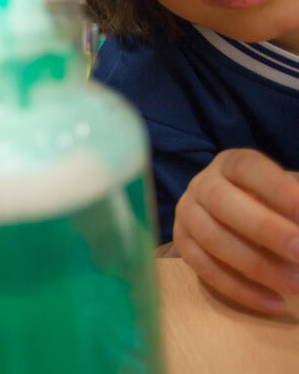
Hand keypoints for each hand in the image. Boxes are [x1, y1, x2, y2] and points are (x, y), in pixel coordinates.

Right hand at [172, 148, 298, 313]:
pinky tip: (274, 303)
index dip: (276, 188)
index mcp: (231, 164)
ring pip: (211, 238)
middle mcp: (202, 185)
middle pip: (222, 202)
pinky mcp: (181, 244)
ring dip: (256, 266)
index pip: (248, 168)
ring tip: (296, 285)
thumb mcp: (287, 195)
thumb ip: (298, 207)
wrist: (233, 214)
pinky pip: (204, 269)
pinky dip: (240, 290)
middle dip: (264, 229)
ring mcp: (187, 214)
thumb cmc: (270, 202)